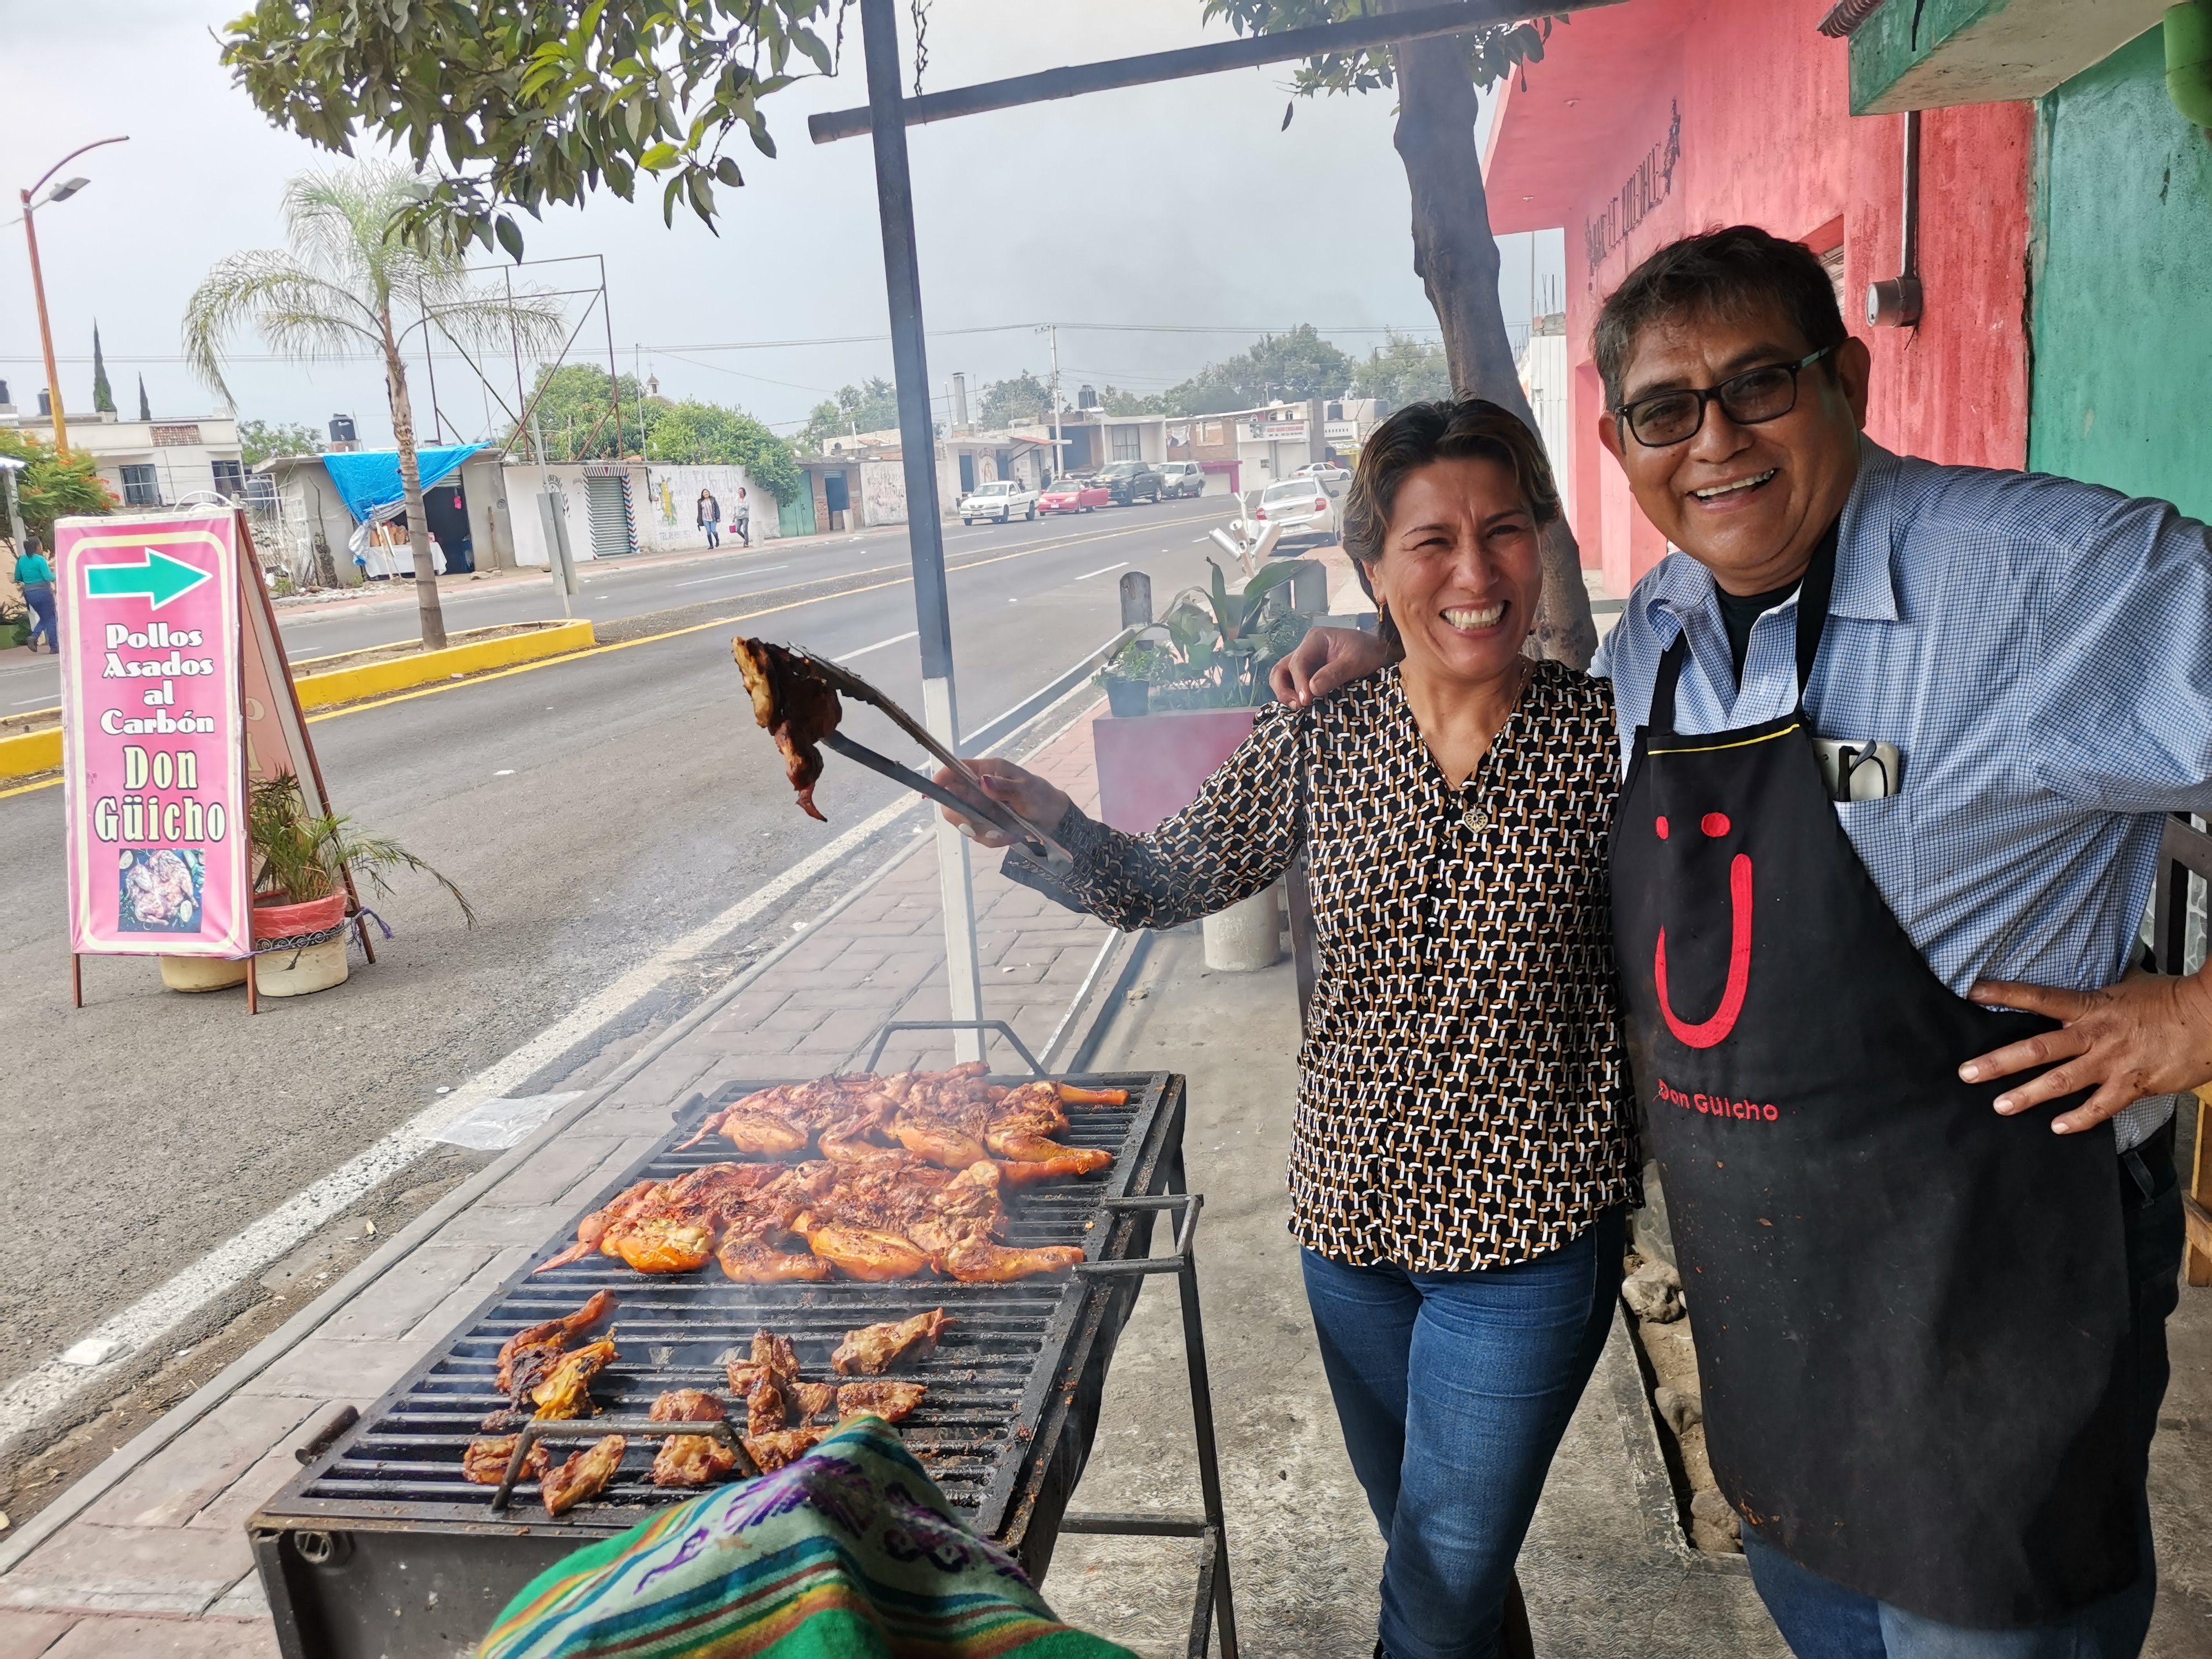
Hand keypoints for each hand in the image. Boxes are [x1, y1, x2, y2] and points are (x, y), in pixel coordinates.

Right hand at [930, 757, 1072, 849]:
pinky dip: (992, 839)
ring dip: (982, 830)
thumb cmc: (1041, 797)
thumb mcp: (1028, 792)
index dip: (941, 778)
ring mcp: (978, 806)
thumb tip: (983, 781)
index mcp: (986, 770)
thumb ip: (1005, 787)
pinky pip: (976, 835)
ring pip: (962, 821)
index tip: (934, 790)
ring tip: (1007, 831)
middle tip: (982, 825)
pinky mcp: (983, 822)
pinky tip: (1009, 835)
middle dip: (963, 816)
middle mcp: (977, 787)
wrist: (1053, 819)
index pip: (955, 769)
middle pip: (951, 800)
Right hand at [1269, 624, 1394, 707]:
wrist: (1383, 656)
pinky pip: (1294, 687)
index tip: (1307, 701)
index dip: (1299, 683)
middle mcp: (1306, 650)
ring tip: (1299, 709)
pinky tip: (1303, 710)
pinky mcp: (1311, 676)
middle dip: (1284, 689)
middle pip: (1281, 669)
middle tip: (1298, 706)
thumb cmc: (1372, 653)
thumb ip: (1335, 673)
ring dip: (1286, 694)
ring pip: (1283, 678)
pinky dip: (1295, 697)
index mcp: (1315, 639)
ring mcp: (1307, 664)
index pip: (1298, 662)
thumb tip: (1312, 689)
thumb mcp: (1357, 661)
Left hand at [1959, 968, 2211, 1132]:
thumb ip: (2099, 993)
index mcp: (2090, 1006)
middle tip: (1967, 1072)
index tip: (1974, 992)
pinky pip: (2100, 1107)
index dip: (2006, 994)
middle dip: (1999, 1062)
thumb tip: (2085, 982)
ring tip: (2000, 1105)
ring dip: (2027, 1095)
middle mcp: (2094, 1035)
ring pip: (2061, 1081)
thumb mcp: (2127, 986)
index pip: (2040, 997)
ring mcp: (2112, 1062)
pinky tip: (2058, 1127)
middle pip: (2037, 1048)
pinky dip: (2079, 1119)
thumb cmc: (2171, 1000)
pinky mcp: (2134, 1085)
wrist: (2211, 1018)